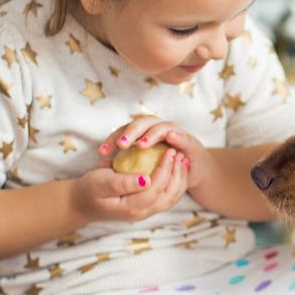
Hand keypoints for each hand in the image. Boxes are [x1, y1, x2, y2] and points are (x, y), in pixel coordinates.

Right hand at [72, 145, 187, 222]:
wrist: (82, 202)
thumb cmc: (88, 189)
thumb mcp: (100, 182)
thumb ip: (123, 182)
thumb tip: (146, 179)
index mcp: (130, 208)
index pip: (154, 190)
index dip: (164, 170)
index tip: (169, 152)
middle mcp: (141, 213)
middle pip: (168, 196)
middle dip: (177, 174)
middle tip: (179, 153)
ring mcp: (145, 212)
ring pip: (171, 198)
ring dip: (179, 179)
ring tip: (182, 159)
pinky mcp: (147, 206)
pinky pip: (167, 197)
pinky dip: (176, 183)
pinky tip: (177, 168)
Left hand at [97, 116, 215, 190]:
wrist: (195, 171)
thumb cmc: (166, 168)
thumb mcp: (143, 167)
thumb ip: (124, 164)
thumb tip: (100, 165)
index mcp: (145, 132)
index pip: (126, 130)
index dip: (113, 139)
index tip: (102, 152)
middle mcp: (159, 128)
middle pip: (142, 123)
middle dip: (130, 133)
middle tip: (120, 145)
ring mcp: (175, 132)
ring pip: (160, 127)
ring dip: (150, 135)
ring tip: (141, 145)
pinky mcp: (189, 141)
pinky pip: (182, 136)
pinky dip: (176, 135)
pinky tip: (170, 137)